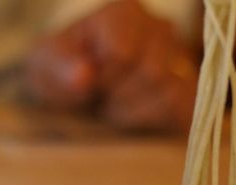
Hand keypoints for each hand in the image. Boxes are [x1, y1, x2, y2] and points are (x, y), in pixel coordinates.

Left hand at [26, 0, 197, 131]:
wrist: (79, 94)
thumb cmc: (62, 74)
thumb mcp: (44, 68)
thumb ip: (59, 67)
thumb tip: (84, 75)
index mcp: (123, 12)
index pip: (123, 53)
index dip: (102, 79)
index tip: (88, 85)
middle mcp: (159, 28)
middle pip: (151, 72)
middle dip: (119, 99)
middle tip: (101, 102)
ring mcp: (180, 59)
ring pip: (170, 93)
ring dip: (136, 113)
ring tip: (117, 108)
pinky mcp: (191, 90)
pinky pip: (185, 109)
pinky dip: (156, 121)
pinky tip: (137, 118)